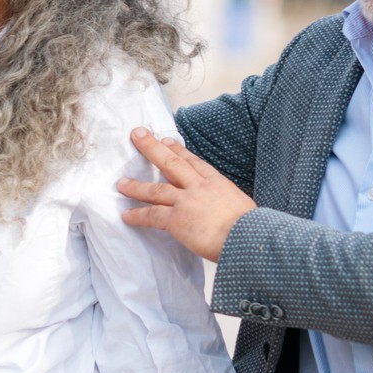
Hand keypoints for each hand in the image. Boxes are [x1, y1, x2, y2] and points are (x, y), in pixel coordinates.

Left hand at [117, 129, 256, 263]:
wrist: (249, 237)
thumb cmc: (251, 227)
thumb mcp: (242, 205)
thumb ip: (227, 204)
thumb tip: (225, 212)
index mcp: (217, 182)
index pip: (194, 162)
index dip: (178, 151)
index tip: (167, 141)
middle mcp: (199, 186)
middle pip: (171, 162)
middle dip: (152, 148)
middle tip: (138, 135)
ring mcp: (186, 201)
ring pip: (156, 189)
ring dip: (136, 186)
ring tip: (121, 183)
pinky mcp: (177, 219)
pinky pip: (152, 215)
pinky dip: (137, 215)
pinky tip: (126, 215)